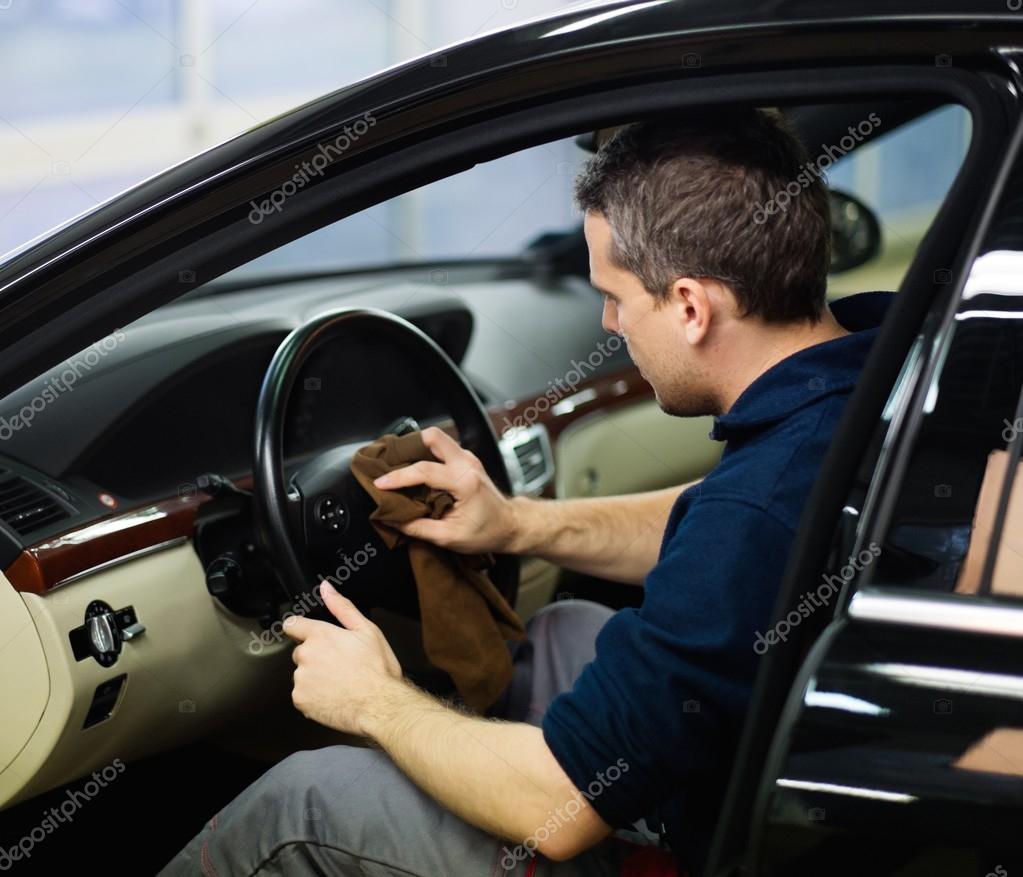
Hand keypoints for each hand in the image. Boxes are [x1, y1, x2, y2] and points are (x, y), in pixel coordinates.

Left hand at [283, 581, 402, 735]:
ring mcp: (301, 679)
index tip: (307, 636)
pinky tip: (334, 696)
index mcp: (320, 635)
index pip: (292, 625)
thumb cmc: (377, 669)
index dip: (300, 629)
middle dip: (315, 656)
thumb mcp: (367, 630)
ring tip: (340, 682)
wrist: (380, 705)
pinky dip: (314, 697)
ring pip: (302, 675)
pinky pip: (302, 695)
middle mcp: (306, 656)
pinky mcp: (301, 700)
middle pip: (301, 652)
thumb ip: (342, 607)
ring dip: (315, 677)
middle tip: (339, 665)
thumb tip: (327, 589)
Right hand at [372, 425, 520, 553]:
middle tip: (389, 462)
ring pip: (437, 439)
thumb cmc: (487, 532)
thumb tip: (392, 520)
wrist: (511, 525)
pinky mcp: (466, 461)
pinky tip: (416, 471)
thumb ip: (418, 528)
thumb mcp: (449, 537)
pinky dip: (425, 455)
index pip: (425, 471)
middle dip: (408, 445)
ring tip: (398, 466)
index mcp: (465, 482)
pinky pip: (442, 449)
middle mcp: (467, 464)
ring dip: (416, 449)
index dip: (398, 477)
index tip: (380, 484)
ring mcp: (468, 459)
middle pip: (433, 437)